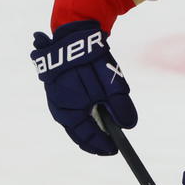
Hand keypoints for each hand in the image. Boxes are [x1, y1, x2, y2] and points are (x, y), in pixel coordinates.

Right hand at [30, 19, 136, 154]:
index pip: (86, 137)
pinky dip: (83, 116)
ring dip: (89, 129)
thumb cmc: (91, 60)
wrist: (73, 34)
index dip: (102, 145)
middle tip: (110, 145)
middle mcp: (58, 109)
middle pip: (78, 134)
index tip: (116, 149)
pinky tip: (94, 115)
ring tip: (103, 133)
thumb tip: (129, 126)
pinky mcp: (57, 90)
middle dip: (94, 140)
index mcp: (68, 111)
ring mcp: (56, 99)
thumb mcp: (111, 84)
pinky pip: (71, 110)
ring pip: (73, 123)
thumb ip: (120, 105)